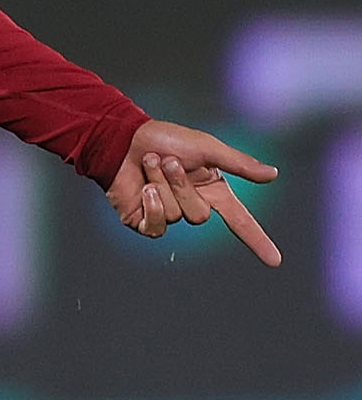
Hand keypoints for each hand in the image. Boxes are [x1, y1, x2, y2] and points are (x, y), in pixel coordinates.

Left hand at [105, 119, 280, 266]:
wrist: (123, 137)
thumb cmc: (165, 138)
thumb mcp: (206, 147)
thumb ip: (239, 163)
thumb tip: (273, 175)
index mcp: (213, 190)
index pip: (240, 220)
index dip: (257, 240)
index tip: (275, 261)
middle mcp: (193, 204)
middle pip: (200, 216)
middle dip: (181, 185)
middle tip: (168, 160)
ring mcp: (168, 214)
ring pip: (175, 216)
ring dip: (161, 185)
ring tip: (150, 163)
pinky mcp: (143, 220)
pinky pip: (156, 227)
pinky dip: (152, 206)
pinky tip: (144, 189)